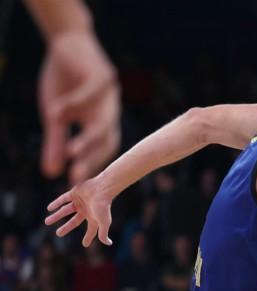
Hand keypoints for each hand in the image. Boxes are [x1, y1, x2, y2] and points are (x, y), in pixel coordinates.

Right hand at [39, 29, 120, 184]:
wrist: (68, 42)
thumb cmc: (64, 79)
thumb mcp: (55, 114)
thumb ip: (57, 143)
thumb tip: (51, 173)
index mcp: (100, 123)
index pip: (99, 151)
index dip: (88, 167)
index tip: (74, 185)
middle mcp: (109, 113)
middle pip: (106, 141)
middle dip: (92, 159)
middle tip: (77, 177)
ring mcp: (108, 96)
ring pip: (102, 122)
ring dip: (88, 138)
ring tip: (74, 153)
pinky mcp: (102, 76)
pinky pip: (91, 92)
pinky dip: (74, 102)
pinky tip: (58, 109)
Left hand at [45, 176, 114, 245]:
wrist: (102, 188)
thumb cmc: (104, 206)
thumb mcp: (104, 222)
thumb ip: (103, 233)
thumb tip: (108, 243)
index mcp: (93, 218)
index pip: (91, 230)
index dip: (88, 238)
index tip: (85, 244)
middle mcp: (85, 211)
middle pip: (74, 222)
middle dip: (66, 228)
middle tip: (58, 234)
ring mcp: (79, 202)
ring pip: (65, 211)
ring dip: (56, 216)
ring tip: (47, 222)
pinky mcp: (74, 193)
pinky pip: (63, 199)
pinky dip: (56, 203)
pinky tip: (49, 208)